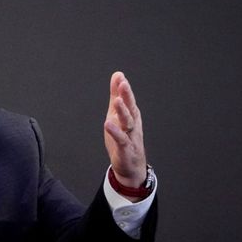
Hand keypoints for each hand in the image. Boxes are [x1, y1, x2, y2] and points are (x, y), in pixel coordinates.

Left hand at [103, 71, 146, 187]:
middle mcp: (133, 125)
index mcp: (131, 116)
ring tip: (116, 101)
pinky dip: (115, 132)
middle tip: (123, 84)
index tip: (120, 77)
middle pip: (131, 109)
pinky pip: (122, 140)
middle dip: (127, 96)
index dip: (125, 89)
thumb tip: (117, 75)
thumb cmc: (124, 138)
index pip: (129, 100)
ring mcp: (131, 137)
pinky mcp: (126, 149)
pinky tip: (108, 124)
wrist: (131, 166)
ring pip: (128, 123)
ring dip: (123, 112)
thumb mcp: (117, 114)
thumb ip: (116, 95)